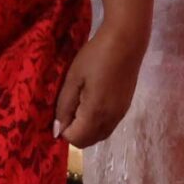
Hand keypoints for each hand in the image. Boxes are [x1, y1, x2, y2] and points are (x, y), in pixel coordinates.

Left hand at [53, 22, 147, 147]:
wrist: (126, 42)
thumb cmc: (96, 56)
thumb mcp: (74, 77)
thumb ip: (64, 105)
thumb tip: (57, 130)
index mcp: (95, 114)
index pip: (75, 139)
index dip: (63, 128)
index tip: (61, 108)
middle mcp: (110, 121)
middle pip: (87, 141)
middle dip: (74, 131)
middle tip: (69, 104)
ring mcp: (120, 116)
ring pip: (98, 135)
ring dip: (85, 127)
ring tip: (79, 100)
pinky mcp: (125, 109)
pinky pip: (107, 126)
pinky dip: (96, 122)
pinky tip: (92, 99)